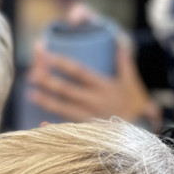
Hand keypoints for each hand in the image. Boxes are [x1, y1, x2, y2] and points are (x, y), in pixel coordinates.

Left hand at [26, 41, 160, 128]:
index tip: (46, 56)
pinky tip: (40, 124)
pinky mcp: (88, 132)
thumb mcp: (131, 82)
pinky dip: (54, 127)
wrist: (143, 132)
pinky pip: (67, 129)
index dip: (62, 63)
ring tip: (30, 94)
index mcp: (104, 86)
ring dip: (46, 101)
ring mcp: (90, 118)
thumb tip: (120, 41)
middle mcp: (95, 101)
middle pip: (67, 90)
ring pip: (64, 109)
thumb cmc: (135, 105)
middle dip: (49, 81)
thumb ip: (123, 62)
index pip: (79, 71)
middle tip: (31, 74)